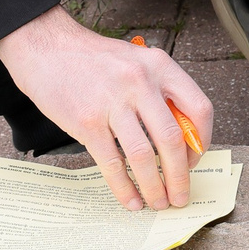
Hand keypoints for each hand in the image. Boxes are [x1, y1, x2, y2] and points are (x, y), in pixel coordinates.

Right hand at [0, 7, 213, 211]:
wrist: (46, 47)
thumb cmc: (93, 59)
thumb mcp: (137, 62)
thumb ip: (160, 91)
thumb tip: (180, 135)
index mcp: (161, 66)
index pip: (199, 108)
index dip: (202, 140)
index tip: (194, 160)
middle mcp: (141, 83)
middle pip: (173, 139)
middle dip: (180, 175)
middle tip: (181, 196)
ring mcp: (113, 103)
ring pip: (144, 155)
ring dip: (154, 186)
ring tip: (158, 202)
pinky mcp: (86, 122)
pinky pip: (112, 163)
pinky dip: (124, 187)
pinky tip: (130, 200)